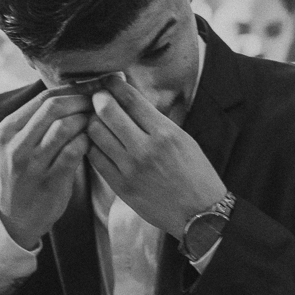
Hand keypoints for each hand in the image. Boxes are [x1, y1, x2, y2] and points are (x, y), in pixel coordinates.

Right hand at [0, 87, 92, 249]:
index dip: (74, 90)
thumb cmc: (26, 173)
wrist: (15, 215)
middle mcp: (16, 143)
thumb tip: (76, 91)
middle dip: (83, 102)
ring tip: (101, 124)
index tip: (95, 88)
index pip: (44, 97)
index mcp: (8, 128)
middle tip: (102, 105)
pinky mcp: (49, 180)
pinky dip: (88, 143)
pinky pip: (74, 152)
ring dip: (88, 121)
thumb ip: (39, 121)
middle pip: (54, 107)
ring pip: (64, 127)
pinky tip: (96, 144)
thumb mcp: (20, 143)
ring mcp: (31, 163)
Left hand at [86, 75, 227, 236]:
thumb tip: (131, 101)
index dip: (113, 84)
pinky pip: (94, 158)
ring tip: (97, 121)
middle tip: (98, 98)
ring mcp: (131, 168)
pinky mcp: (121, 186)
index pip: (130, 99)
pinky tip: (99, 143)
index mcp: (166, 133)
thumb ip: (157, 122)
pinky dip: (93, 146)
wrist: (201, 214)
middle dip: (98, 99)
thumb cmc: (196, 175)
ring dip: (93, 122)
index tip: (108, 80)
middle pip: (106, 111)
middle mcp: (146, 148)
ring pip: (95, 132)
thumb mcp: (185, 140)